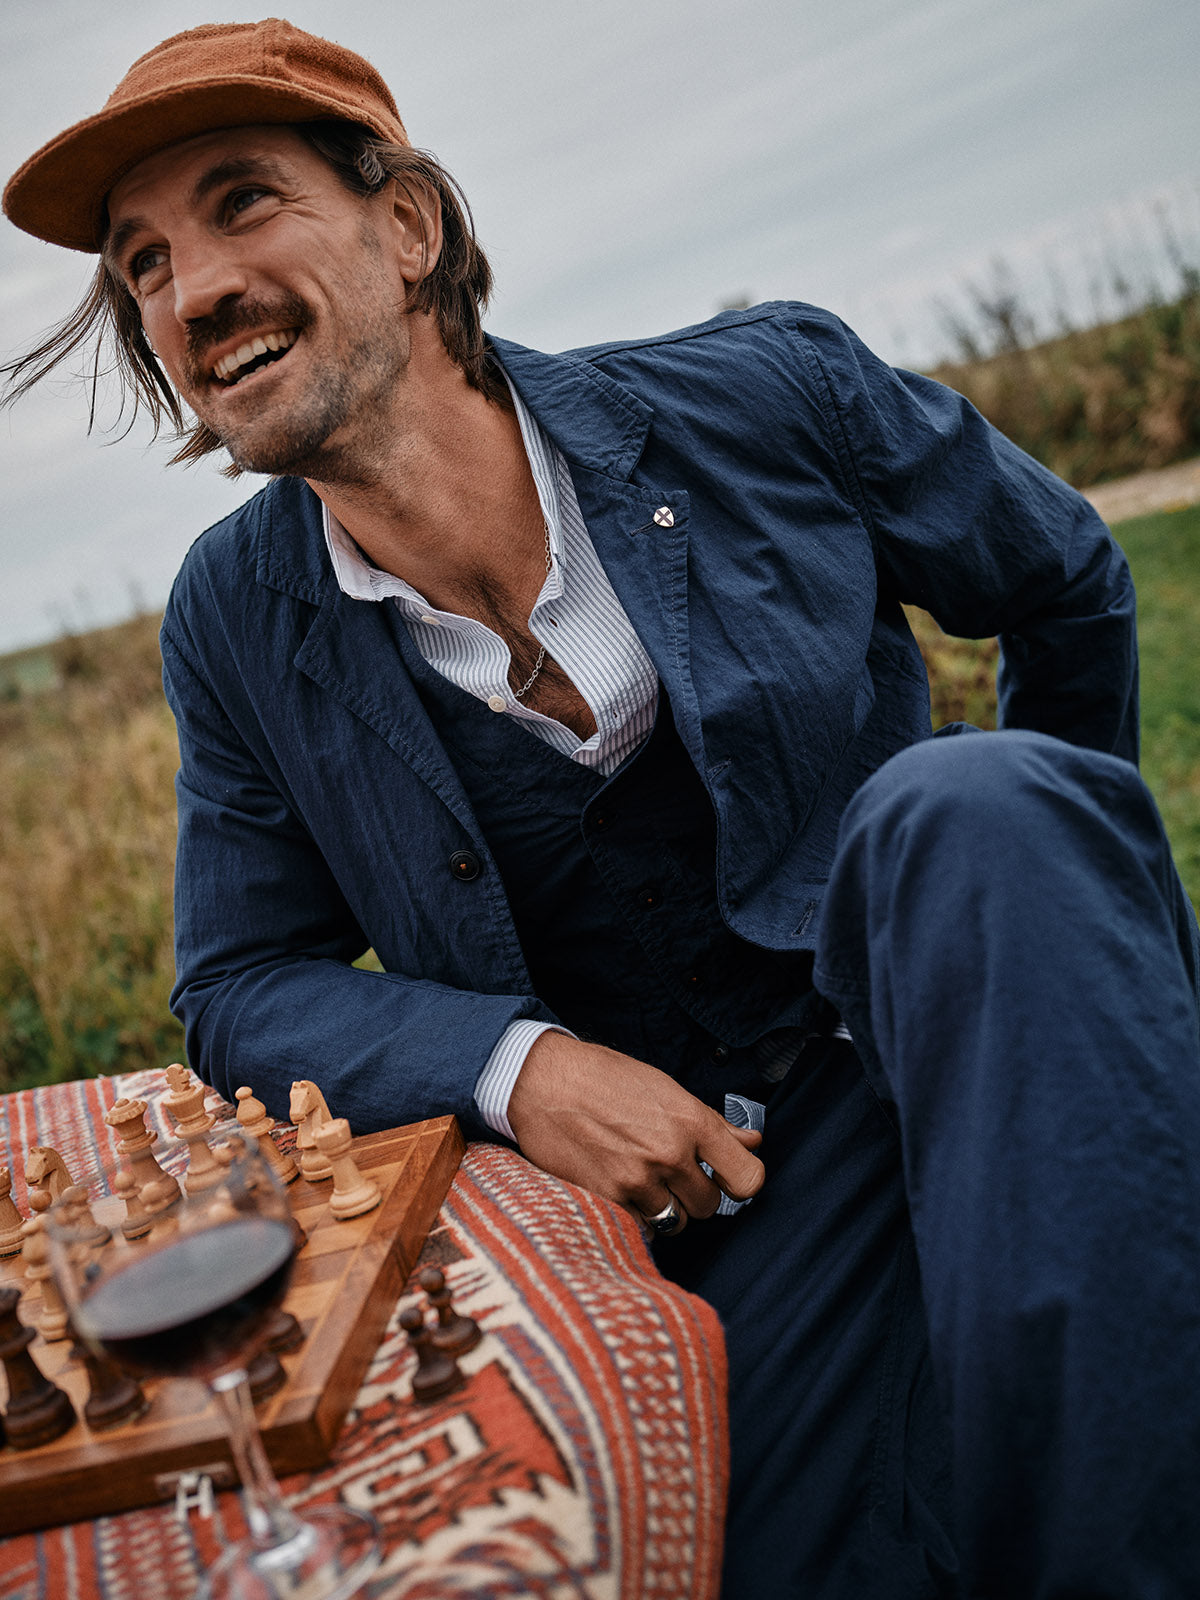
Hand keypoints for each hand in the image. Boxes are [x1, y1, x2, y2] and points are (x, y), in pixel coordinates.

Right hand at [506, 1031, 763, 1231]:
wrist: (541, 1081)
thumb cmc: (604, 1078)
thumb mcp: (665, 1088)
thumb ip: (712, 1123)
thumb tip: (753, 1141)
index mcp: (690, 1121)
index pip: (748, 1177)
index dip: (741, 1181)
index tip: (728, 1178)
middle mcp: (669, 1153)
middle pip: (710, 1206)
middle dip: (695, 1193)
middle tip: (673, 1174)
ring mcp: (637, 1180)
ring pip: (676, 1222)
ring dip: (666, 1208)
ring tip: (645, 1182)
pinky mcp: (606, 1199)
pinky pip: (640, 1229)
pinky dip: (636, 1218)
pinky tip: (622, 1191)